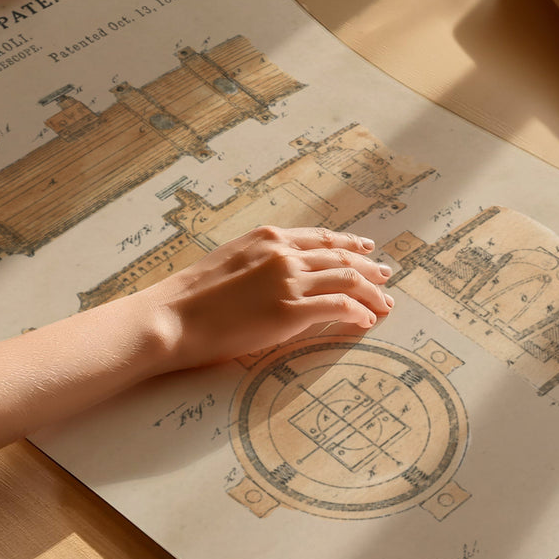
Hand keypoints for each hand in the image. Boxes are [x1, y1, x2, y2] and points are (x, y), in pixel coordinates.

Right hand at [146, 226, 394, 369]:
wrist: (172, 318)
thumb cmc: (189, 298)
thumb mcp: (227, 263)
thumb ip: (258, 263)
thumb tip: (279, 278)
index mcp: (267, 238)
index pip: (320, 237)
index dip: (348, 244)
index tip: (365, 250)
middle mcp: (282, 254)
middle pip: (341, 256)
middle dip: (369, 267)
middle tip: (386, 276)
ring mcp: (288, 281)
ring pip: (348, 280)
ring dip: (372, 293)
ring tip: (384, 304)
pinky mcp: (291, 311)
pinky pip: (340, 308)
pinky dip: (358, 313)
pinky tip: (365, 321)